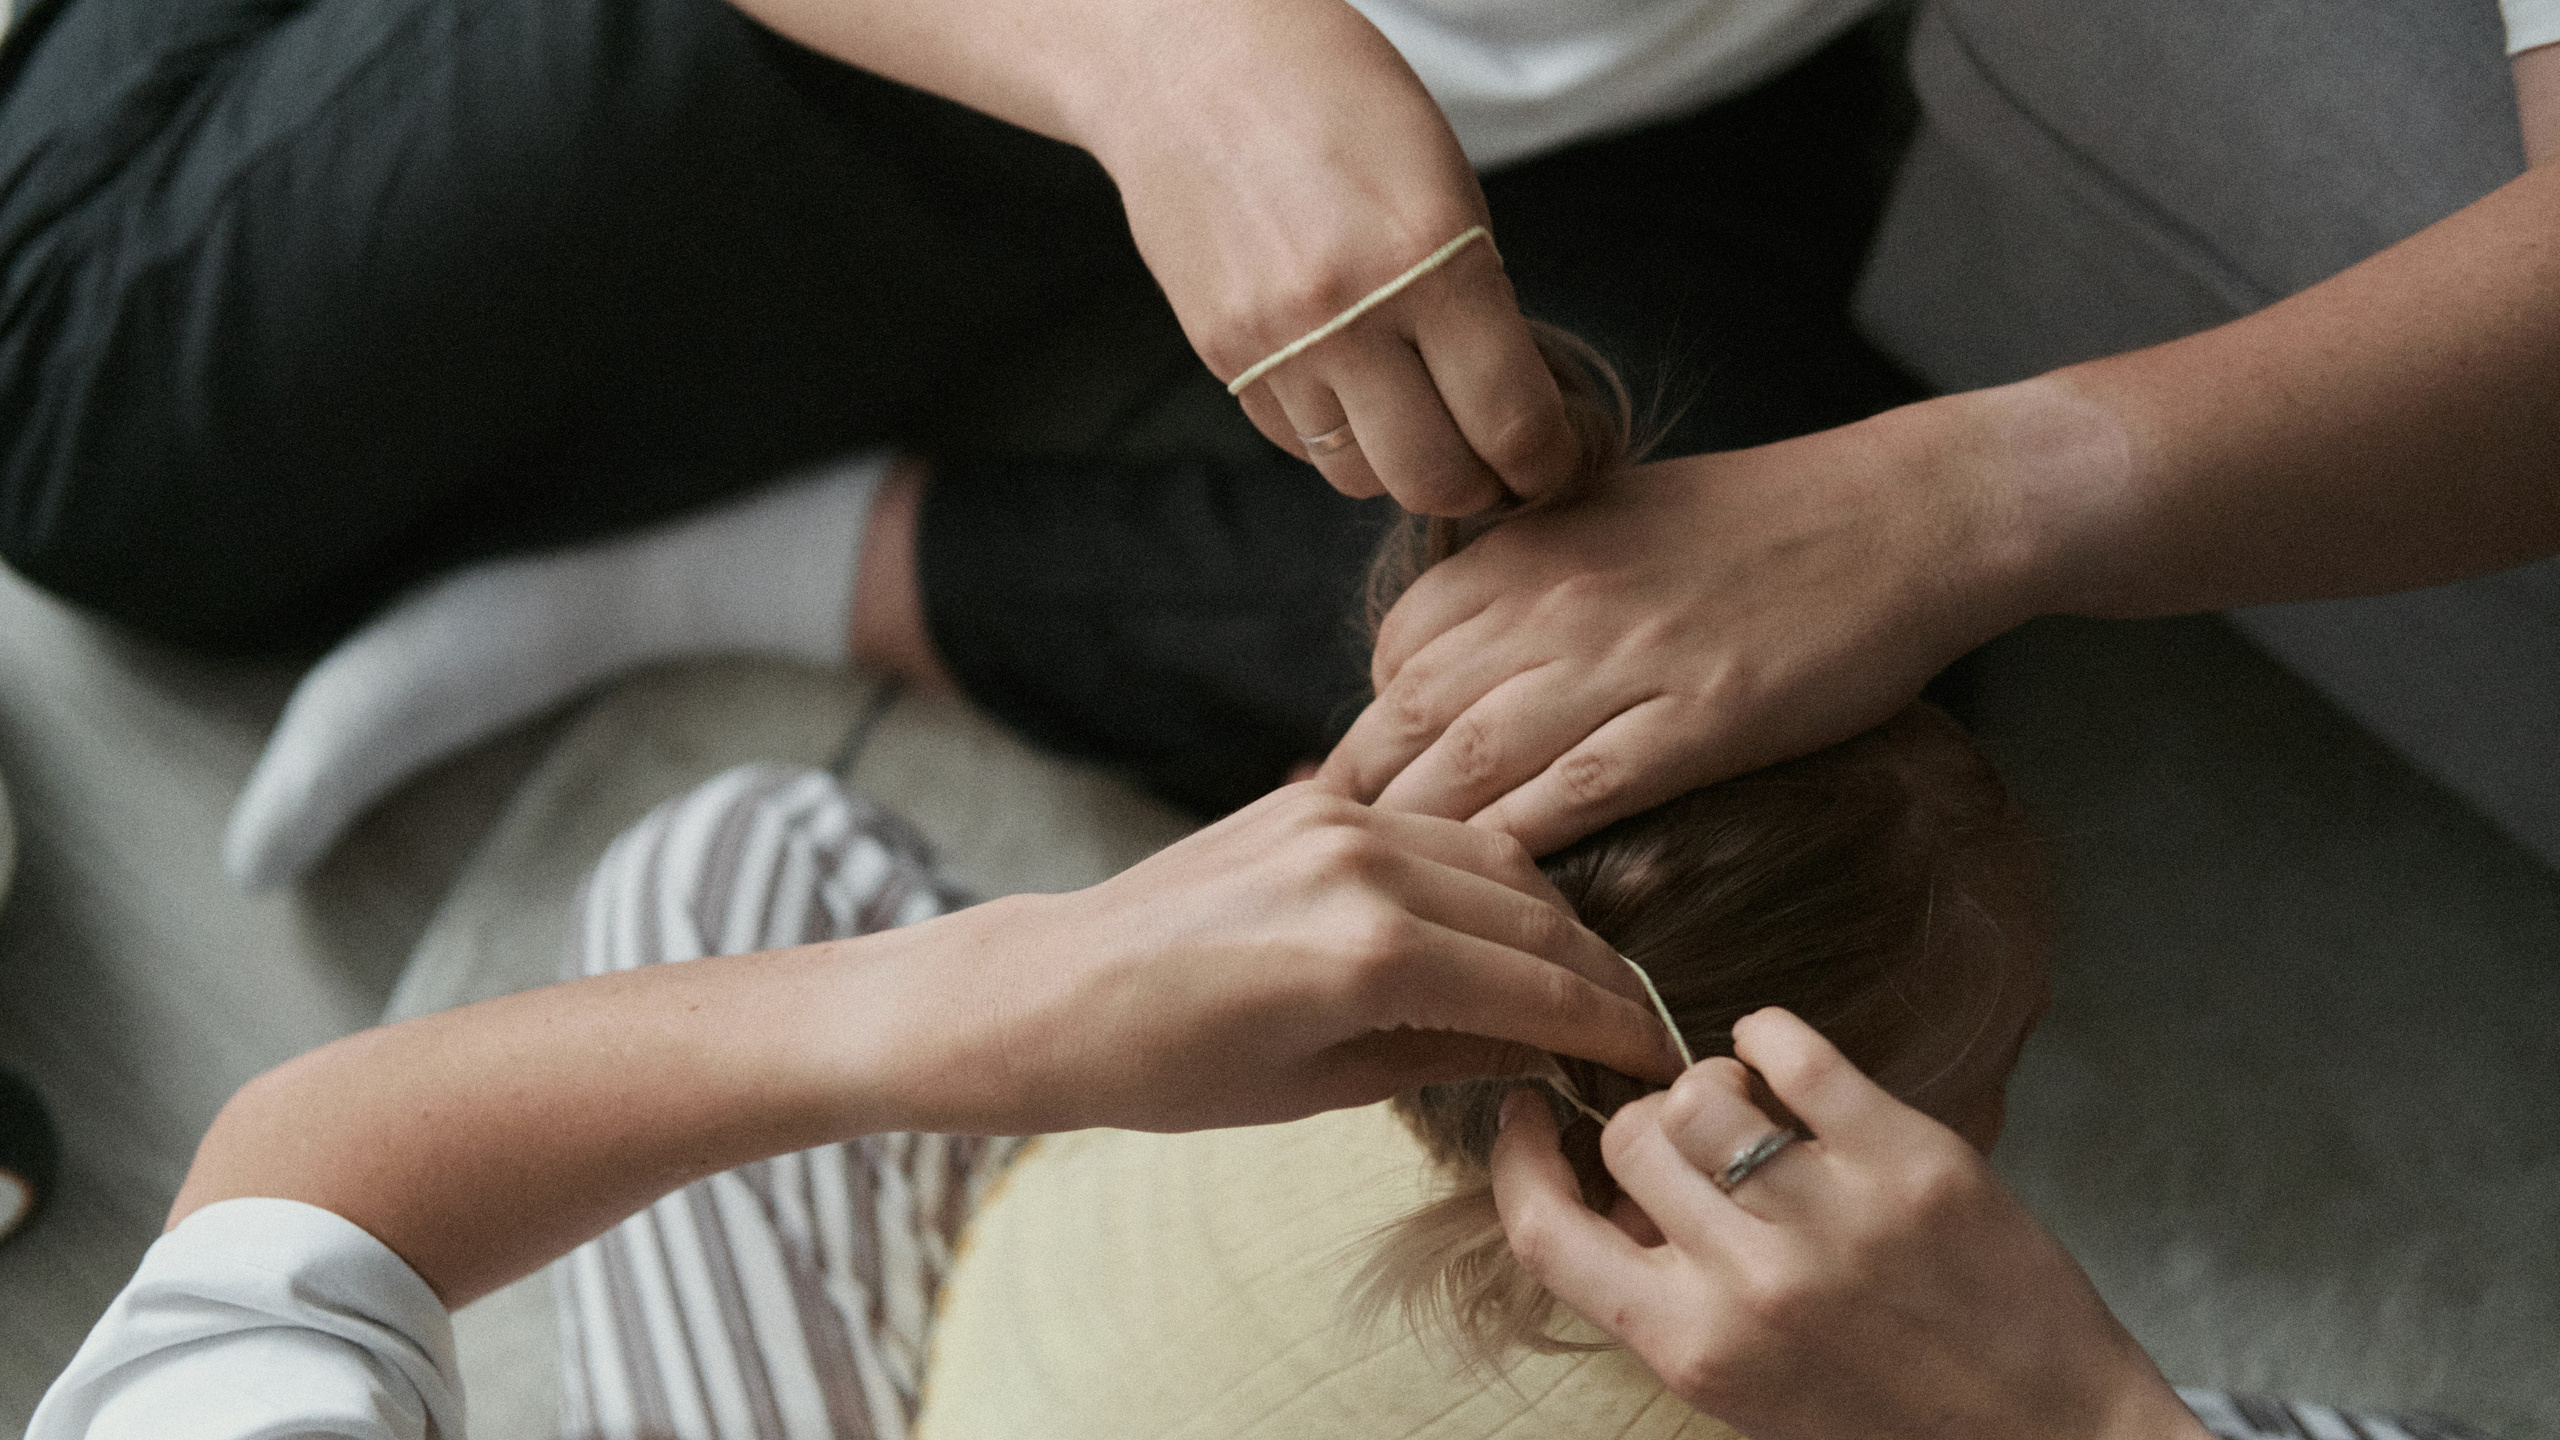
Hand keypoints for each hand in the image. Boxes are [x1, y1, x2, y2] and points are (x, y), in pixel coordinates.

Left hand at [895, 781, 1683, 1134]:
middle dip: (1601, 975)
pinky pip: (1438, 830)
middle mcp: (1363, 867)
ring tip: (1579, 981)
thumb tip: (1550, 1049)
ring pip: (1499, 860)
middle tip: (1638, 1025)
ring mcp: (1337, 817)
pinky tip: (1501, 926)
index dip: (1616, 1028)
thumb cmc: (1167, 1069)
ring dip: (1552, 919)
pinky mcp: (1313, 796)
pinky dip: (1486, 877)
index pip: (1542, 988)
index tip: (1661, 1059)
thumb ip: (1449, 1053)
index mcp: (1367, 955)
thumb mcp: (1319, 1087)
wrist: (1052, 991)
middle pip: (1538, 915)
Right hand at [1082, 0, 1577, 514]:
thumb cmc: (1338, 101)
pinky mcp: (1222, 354)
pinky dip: (1333, 433)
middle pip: (1434, 478)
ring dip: (1400, 464)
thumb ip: (1478, 300)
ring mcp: (1275, 343)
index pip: (1511, 421)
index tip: (1556, 459)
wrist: (1191, 62)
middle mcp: (1349, 315)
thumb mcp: (1446, 184)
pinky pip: (1295, 442)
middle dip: (1482, 488)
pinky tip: (1348, 382)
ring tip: (1418, 418)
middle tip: (1498, 468)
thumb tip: (1512, 406)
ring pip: (1357, 475)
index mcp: (1433, 260)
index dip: (1548, 462)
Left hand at [1320, 400, 2050, 853]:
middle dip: (1361, 805)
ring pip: (1476, 761)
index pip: (1397, 654)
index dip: (1364, 734)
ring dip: (1423, 842)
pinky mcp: (1699, 717)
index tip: (1350, 800)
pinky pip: (1580, 793)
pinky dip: (1524, 848)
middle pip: (1410, 718)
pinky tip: (1496, 903)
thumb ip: (1522, 580)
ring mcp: (1623, 659)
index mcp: (1525, 551)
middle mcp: (1552, 600)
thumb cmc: (1756, 524)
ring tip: (1391, 912)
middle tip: (1333, 882)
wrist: (1900, 515)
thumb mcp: (1608, 518)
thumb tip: (1447, 656)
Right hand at [1491, 1009, 2211, 1439]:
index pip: (1547, 1233)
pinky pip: (1795, 1051)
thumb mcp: (1745, 1388)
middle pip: (1631, 1138)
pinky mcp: (1908, 1156)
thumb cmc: (1889, 1415)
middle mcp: (1751, 1281)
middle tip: (1692, 1145)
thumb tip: (1617, 1188)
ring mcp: (1831, 1213)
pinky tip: (1782, 1059)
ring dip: (1711, 1084)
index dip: (1520, 1161)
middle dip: (1646, 1128)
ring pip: (1702, 1087)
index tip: (1531, 1118)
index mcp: (1695, 1348)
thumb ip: (1666, 1296)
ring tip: (1750, 1112)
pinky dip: (1772, 1036)